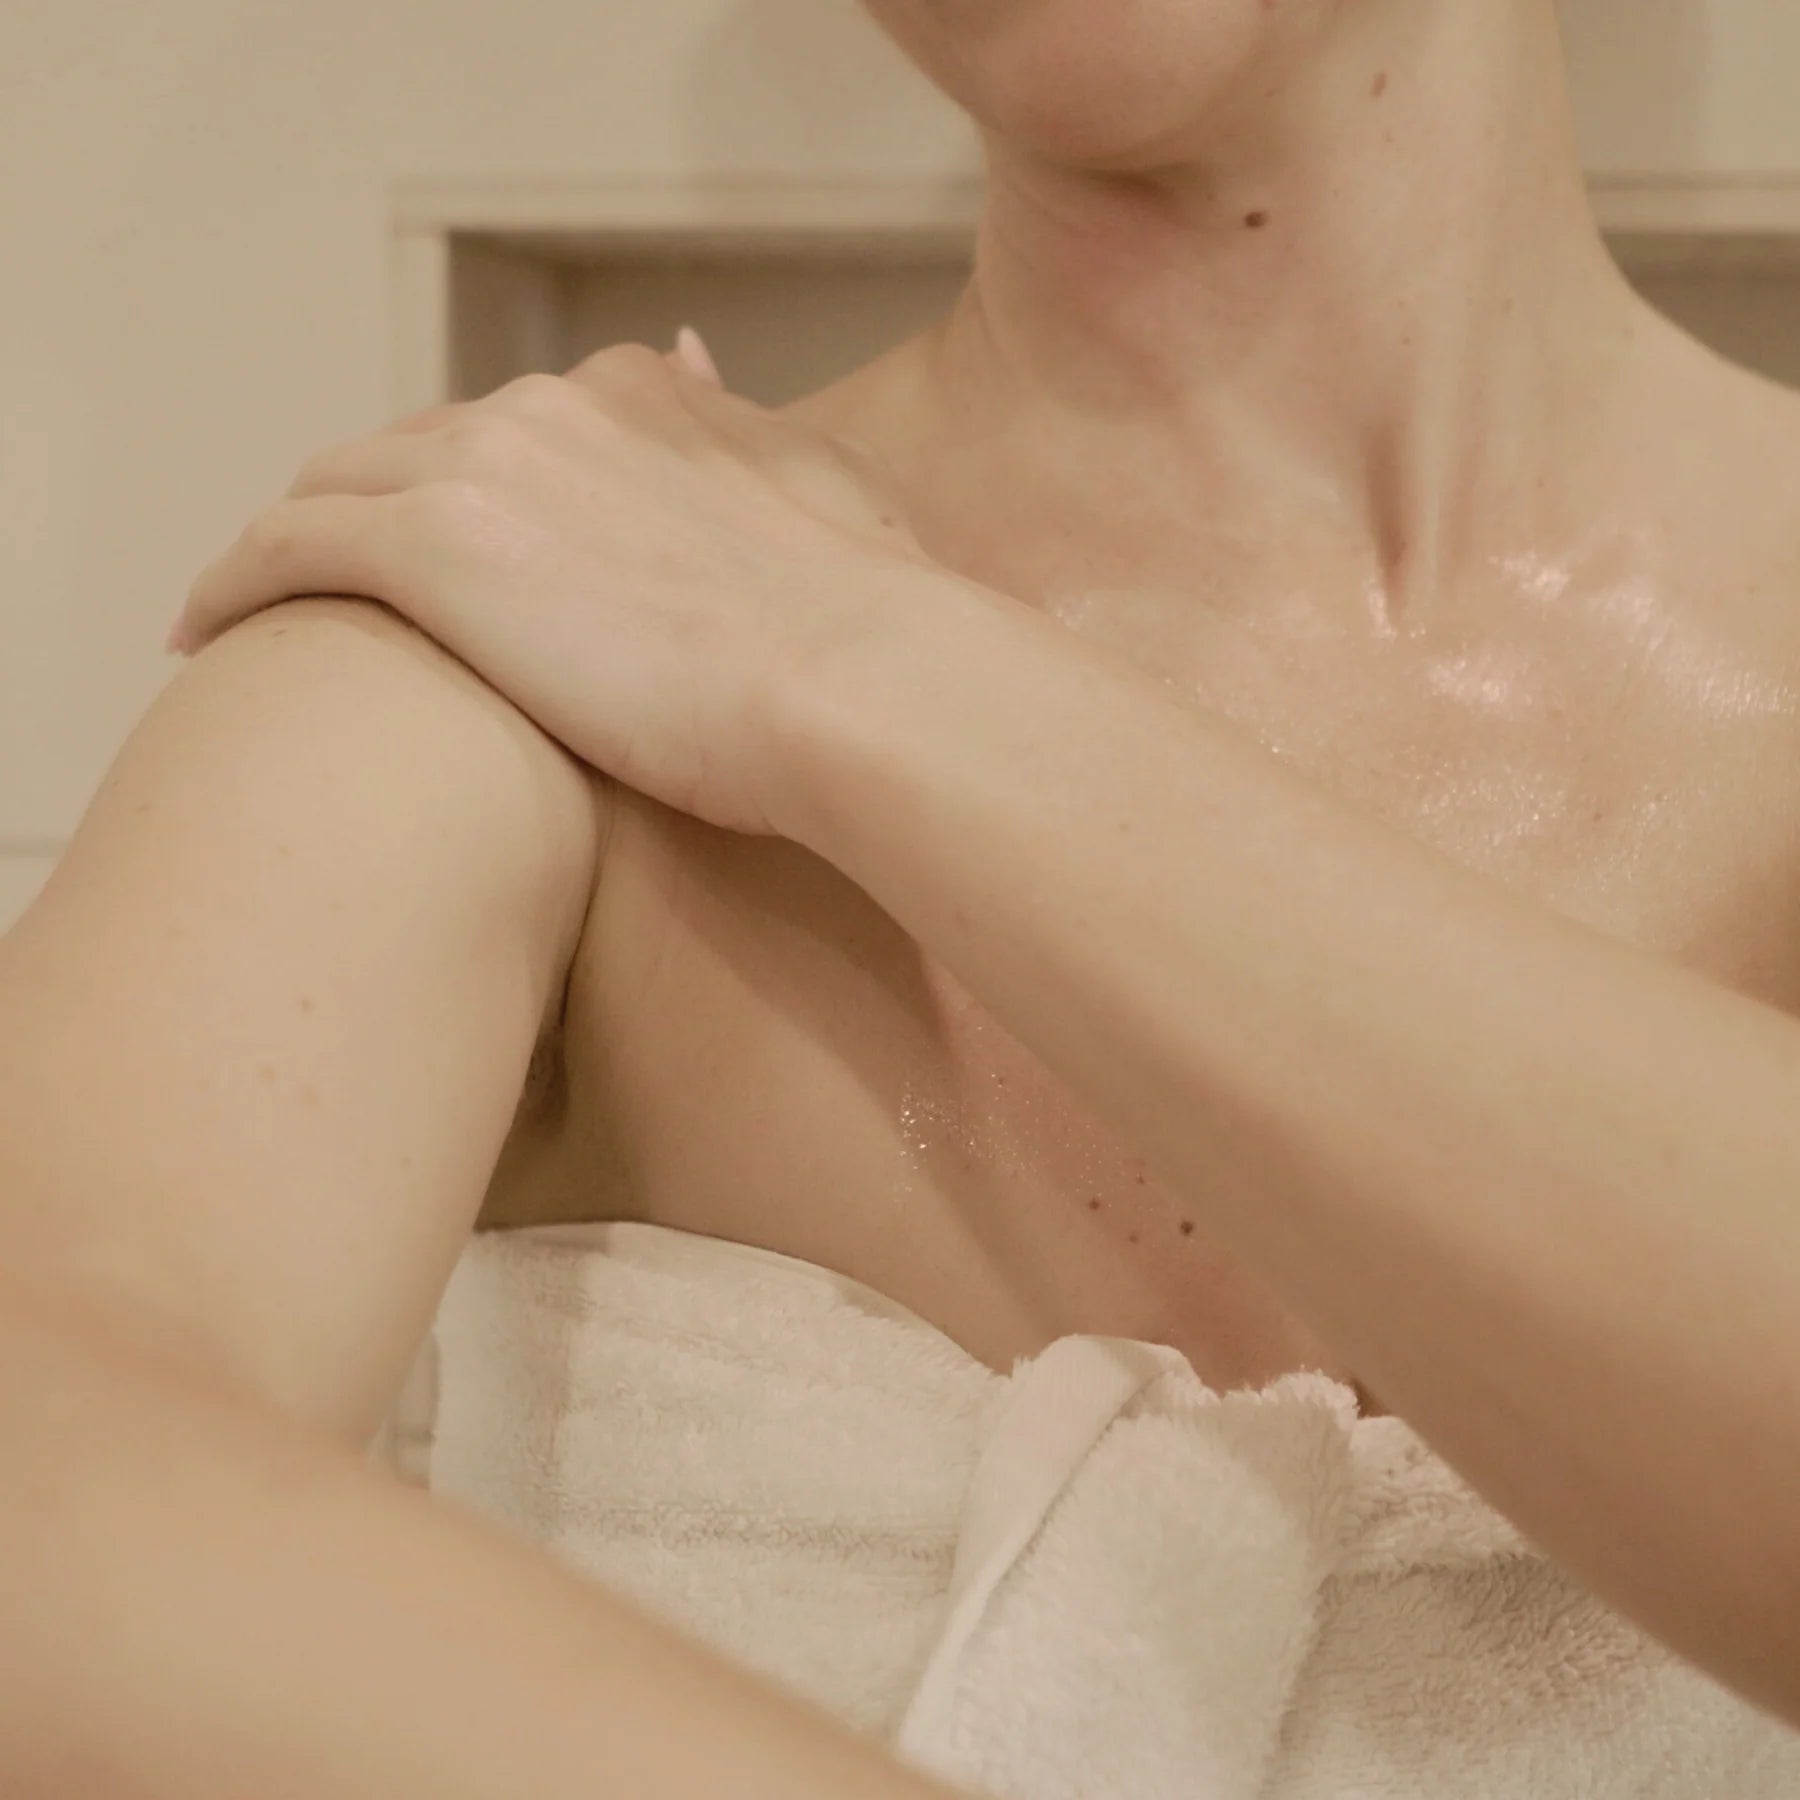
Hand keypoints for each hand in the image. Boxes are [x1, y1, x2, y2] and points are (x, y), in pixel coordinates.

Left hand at [168, 333, 942, 834]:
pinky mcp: (432, 549)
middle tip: (346, 592)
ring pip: (332, 486)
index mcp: (643, 399)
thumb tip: (695, 358)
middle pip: (409, 448)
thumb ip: (749, 431)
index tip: (454, 549)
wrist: (861, 681)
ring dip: (291, 541)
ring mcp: (486, 469)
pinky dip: (234, 579)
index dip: (468, 485)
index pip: (511, 428)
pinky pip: (285, 547)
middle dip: (371, 510)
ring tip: (258, 611)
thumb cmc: (869, 625)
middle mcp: (551, 409)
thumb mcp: (828, 493)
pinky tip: (205, 631)